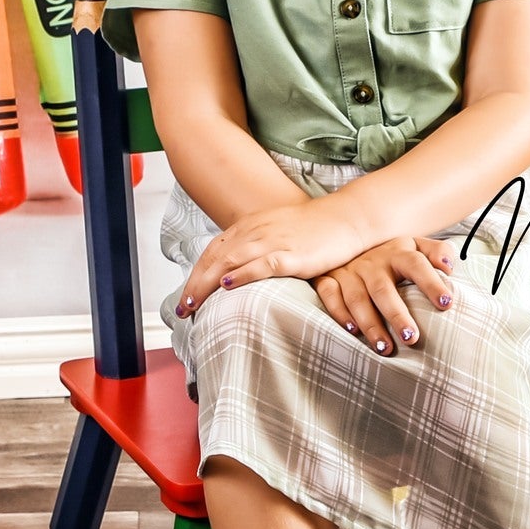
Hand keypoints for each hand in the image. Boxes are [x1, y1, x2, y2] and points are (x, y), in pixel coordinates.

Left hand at [175, 193, 370, 317]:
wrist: (347, 218)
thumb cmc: (315, 230)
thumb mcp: (277, 234)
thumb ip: (257, 249)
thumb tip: (238, 274)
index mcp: (251, 227)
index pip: (213, 251)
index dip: (195, 274)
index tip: (185, 298)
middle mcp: (256, 231)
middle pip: (215, 258)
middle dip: (194, 285)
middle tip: (182, 310)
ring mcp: (273, 241)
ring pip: (230, 261)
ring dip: (207, 284)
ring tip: (193, 304)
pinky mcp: (292, 254)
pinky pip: (261, 263)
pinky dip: (241, 274)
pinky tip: (227, 286)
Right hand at [311, 236, 456, 358]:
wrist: (348, 238)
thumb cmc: (392, 254)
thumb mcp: (415, 245)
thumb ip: (437, 251)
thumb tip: (449, 266)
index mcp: (398, 252)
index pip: (417, 265)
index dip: (431, 283)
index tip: (446, 303)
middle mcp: (372, 261)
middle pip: (384, 289)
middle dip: (397, 315)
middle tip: (412, 338)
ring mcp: (349, 270)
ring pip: (357, 298)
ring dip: (370, 324)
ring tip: (385, 348)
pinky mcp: (327, 278)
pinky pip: (329, 295)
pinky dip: (339, 313)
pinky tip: (352, 331)